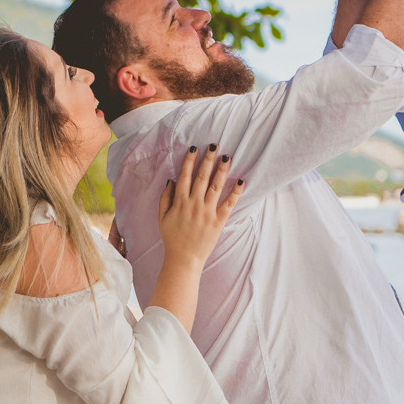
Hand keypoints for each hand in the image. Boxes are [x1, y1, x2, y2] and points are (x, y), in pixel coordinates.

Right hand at [157, 144, 243, 268]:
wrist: (184, 259)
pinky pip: (228, 204)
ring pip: (216, 186)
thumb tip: (171, 180)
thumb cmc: (172, 238)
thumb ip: (165, 198)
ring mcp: (207, 212)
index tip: (195, 148)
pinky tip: (241, 181)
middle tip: (214, 145)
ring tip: (227, 157)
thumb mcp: (162, 217)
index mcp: (180, 202)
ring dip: (222, 170)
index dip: (190, 160)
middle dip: (208, 159)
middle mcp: (194, 204)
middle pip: (202, 177)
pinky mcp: (218, 221)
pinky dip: (236, 193)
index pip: (185, 176)